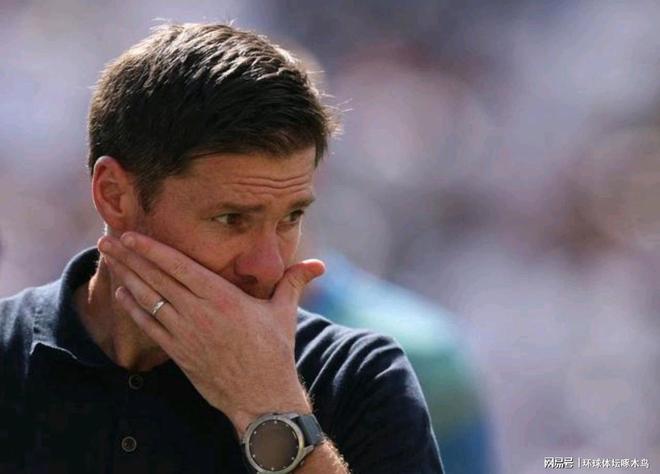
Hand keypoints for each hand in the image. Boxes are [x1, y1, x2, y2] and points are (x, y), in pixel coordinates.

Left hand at [98, 232, 324, 435]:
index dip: (154, 249)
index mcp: (224, 298)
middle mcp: (200, 313)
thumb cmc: (274, 352)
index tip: (133, 235)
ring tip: (107, 260)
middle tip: (107, 240)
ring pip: (148, 300)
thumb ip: (294, 282)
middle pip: (157, 279)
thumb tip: (319, 265)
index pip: (181, 267)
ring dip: (126, 277)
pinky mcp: (179, 353)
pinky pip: (149, 326)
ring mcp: (186, 334)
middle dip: (130, 257)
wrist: (262, 396)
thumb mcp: (284, 312)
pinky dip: (133, 309)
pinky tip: (121, 293)